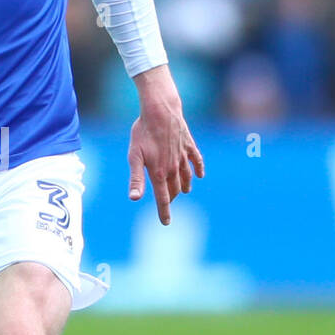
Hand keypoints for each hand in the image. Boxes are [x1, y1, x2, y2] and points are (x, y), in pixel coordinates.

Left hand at [127, 65, 203, 224]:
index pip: (162, 198)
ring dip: (184, 186)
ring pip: (186, 177)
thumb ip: (136, 179)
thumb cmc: (143, 133)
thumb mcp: (134, 156)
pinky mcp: (189, 145)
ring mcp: (183, 157)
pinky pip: (196, 161)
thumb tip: (134, 199)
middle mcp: (173, 168)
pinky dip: (198, 169)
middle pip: (174, 189)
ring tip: (183, 192)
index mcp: (159, 173)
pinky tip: (200, 174)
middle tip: (168, 204)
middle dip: (171, 198)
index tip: (166, 223)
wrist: (161, 110)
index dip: (164, 212)